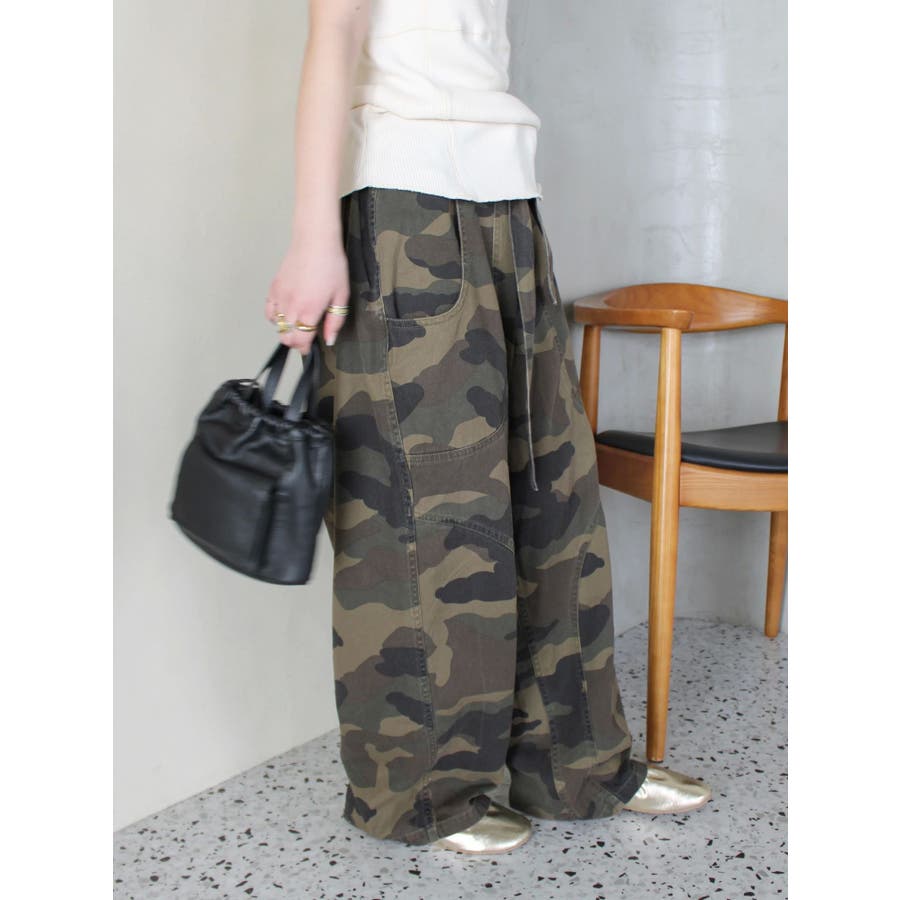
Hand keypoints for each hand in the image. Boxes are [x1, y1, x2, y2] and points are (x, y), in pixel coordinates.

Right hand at [264, 235, 349, 352]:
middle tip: (305, 337)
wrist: (315, 242)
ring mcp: (280, 297)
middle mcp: (291, 307)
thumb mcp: (341, 296)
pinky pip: (268, 311)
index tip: (310, 348)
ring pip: (276, 326)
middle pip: (286, 337)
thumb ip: (334, 321)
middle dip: (296, 341)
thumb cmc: (331, 266)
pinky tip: (285, 313)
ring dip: (286, 330)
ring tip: (297, 324)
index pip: (300, 341)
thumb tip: (329, 339)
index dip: (305, 349)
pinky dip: (274, 317)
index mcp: (309, 311)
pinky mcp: (274, 288)